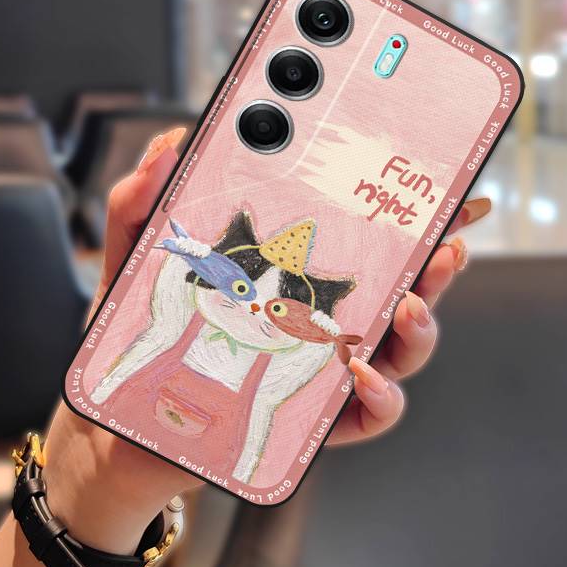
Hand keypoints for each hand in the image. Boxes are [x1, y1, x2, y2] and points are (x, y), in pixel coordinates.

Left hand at [44, 130, 490, 552]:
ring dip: (422, 326)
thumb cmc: (143, 336)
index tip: (438, 181)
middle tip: (448, 240)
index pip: (362, 238)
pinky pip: (369, 415)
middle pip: (402, 290)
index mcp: (296, 276)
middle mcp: (324, 321)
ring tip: (409, 307)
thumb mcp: (135, 262)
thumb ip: (142, 203)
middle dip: (438, 265)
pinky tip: (359, 374)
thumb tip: (168, 143)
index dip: (409, 212)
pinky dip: (381, 397)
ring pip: (400, 350)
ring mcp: (323, 372)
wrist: (119, 417)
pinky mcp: (315, 422)